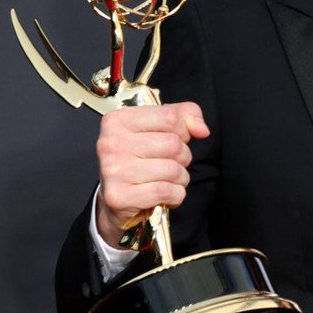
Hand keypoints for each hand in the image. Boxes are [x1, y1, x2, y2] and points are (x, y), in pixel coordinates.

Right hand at [95, 102, 208, 246]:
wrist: (117, 197)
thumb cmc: (140, 158)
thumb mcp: (160, 128)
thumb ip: (185, 115)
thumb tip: (201, 129)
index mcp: (118, 120)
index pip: (169, 117)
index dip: (183, 130)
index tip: (177, 138)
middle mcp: (111, 143)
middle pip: (173, 144)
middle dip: (183, 156)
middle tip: (172, 162)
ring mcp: (113, 170)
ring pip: (172, 170)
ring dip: (180, 177)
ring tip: (168, 179)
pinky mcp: (118, 196)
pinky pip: (166, 191)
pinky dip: (175, 195)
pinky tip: (165, 194)